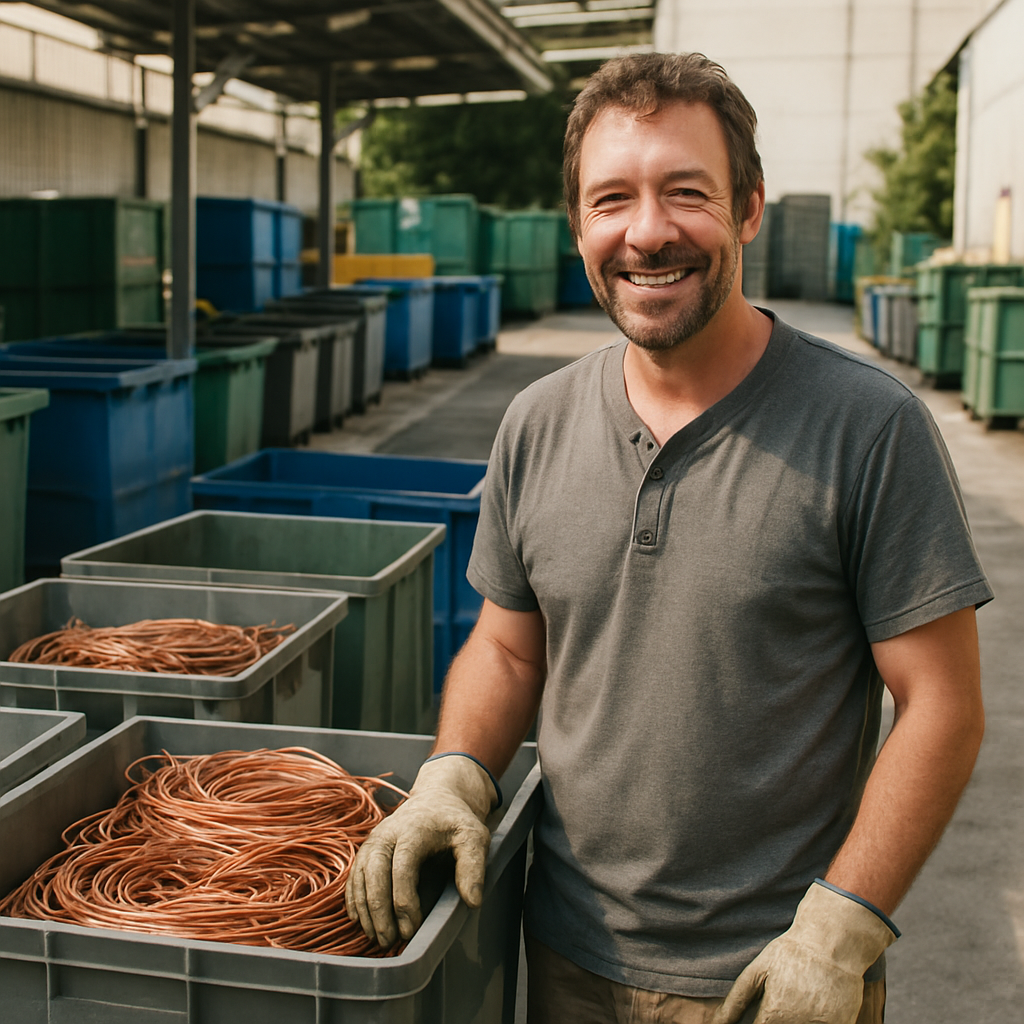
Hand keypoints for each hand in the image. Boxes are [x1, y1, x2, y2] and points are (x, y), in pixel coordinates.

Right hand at [345, 753, 497, 947]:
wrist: (437, 799)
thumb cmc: (456, 821)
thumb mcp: (474, 837)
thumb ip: (474, 867)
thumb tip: (473, 902)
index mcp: (414, 829)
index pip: (402, 868)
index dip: (404, 901)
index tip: (411, 930)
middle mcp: (388, 833)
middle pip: (374, 872)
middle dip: (378, 910)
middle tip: (388, 941)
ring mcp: (374, 839)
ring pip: (360, 875)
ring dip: (365, 908)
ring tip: (376, 938)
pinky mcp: (368, 848)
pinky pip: (354, 875)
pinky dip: (354, 898)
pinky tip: (361, 920)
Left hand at [712, 881, 897, 1023]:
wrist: (832, 941)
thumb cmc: (791, 953)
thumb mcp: (759, 969)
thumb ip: (737, 999)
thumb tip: (717, 1022)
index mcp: (773, 1013)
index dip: (758, 1022)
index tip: (762, 1012)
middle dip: (777, 1019)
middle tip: (783, 1003)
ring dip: (796, 1019)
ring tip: (799, 998)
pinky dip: (817, 1019)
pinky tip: (815, 1004)